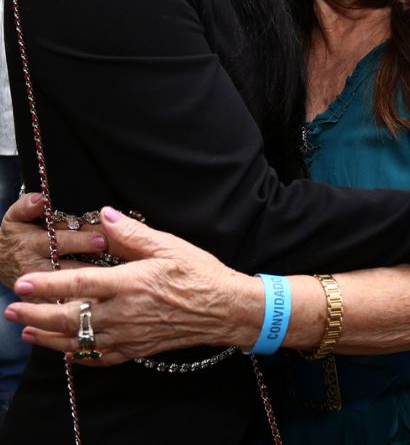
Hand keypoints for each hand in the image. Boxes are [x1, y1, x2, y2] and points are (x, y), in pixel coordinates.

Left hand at [5, 208, 258, 364]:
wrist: (225, 308)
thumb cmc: (200, 274)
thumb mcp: (169, 246)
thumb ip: (132, 234)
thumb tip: (105, 215)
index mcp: (130, 283)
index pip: (78, 284)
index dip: (47, 284)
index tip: (24, 284)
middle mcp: (124, 313)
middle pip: (69, 317)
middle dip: (36, 315)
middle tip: (13, 310)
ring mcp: (129, 334)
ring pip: (78, 341)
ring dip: (48, 337)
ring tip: (27, 331)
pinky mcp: (136, 348)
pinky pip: (99, 357)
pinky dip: (77, 355)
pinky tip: (65, 350)